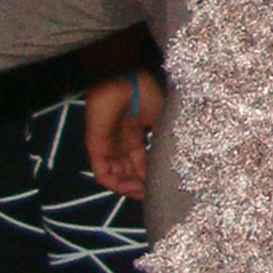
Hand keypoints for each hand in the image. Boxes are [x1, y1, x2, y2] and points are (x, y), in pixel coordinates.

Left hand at [82, 71, 164, 199]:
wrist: (127, 77)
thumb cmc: (147, 91)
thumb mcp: (164, 118)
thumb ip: (166, 140)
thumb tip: (177, 161)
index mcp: (136, 131)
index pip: (142, 161)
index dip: (152, 175)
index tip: (165, 186)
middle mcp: (121, 140)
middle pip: (129, 170)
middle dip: (142, 184)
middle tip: (155, 194)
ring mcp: (107, 143)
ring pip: (116, 175)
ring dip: (130, 187)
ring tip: (145, 194)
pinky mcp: (95, 145)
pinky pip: (103, 173)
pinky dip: (117, 184)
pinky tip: (132, 188)